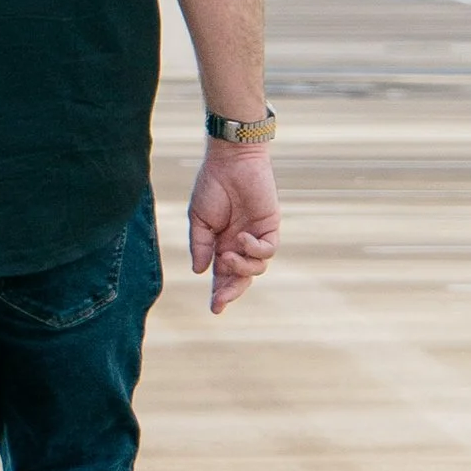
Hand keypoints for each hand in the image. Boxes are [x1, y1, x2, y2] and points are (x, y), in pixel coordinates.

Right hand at [188, 143, 278, 315]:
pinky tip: (242, 238)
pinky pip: (268, 250)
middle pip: (241, 278)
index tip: (215, 309)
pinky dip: (255, 249)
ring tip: (227, 254)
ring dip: (241, 268)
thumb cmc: (211, 186)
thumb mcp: (199, 219)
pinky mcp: (271, 226)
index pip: (222, 275)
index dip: (219, 292)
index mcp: (220, 244)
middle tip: (220, 301)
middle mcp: (240, 244)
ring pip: (257, 268)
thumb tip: (200, 272)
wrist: (230, 161)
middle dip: (231, 291)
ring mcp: (256, 236)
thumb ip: (200, 246)